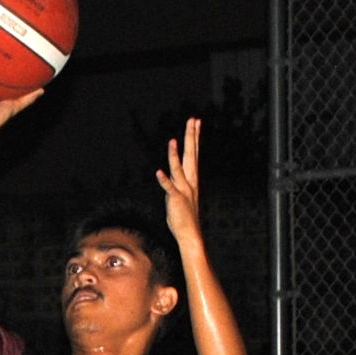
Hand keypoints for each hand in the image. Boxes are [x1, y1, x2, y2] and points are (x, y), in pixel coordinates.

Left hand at [156, 119, 203, 247]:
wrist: (189, 234)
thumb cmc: (183, 218)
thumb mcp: (179, 197)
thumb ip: (175, 185)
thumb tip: (170, 178)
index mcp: (192, 180)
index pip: (194, 154)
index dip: (194, 138)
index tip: (196, 123)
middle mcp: (190, 182)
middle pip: (191, 155)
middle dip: (191, 137)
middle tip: (193, 120)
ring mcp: (184, 190)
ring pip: (179, 169)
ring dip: (175, 155)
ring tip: (173, 141)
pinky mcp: (176, 199)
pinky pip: (169, 188)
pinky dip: (164, 180)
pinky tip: (159, 172)